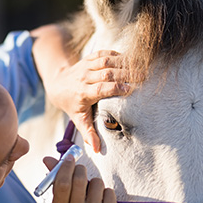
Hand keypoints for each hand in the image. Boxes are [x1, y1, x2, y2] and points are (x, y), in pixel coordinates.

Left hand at [31, 24, 129, 153]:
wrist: (58, 85)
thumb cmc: (72, 104)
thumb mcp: (78, 119)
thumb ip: (88, 132)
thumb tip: (97, 149)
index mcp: (83, 93)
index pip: (100, 89)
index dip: (115, 88)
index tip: (130, 90)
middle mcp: (84, 78)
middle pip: (106, 73)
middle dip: (125, 73)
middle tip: (143, 76)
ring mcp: (86, 66)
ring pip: (106, 61)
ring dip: (123, 62)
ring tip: (141, 66)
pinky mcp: (89, 58)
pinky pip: (103, 53)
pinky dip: (117, 54)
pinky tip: (130, 58)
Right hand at [43, 156, 116, 202]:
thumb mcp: (61, 200)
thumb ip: (55, 179)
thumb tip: (47, 158)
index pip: (62, 183)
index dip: (66, 167)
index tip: (69, 157)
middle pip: (80, 179)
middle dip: (81, 169)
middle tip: (80, 169)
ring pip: (97, 182)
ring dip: (95, 182)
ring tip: (91, 192)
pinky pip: (109, 191)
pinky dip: (106, 192)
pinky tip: (101, 201)